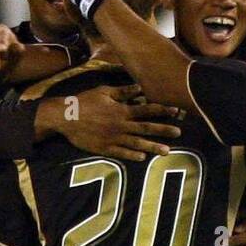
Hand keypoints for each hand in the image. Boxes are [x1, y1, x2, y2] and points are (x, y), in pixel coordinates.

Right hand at [49, 85, 181, 161]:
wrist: (66, 117)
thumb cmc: (85, 101)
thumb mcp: (104, 91)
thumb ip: (123, 92)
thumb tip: (140, 88)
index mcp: (122, 110)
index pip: (147, 110)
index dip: (163, 110)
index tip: (177, 112)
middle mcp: (121, 125)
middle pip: (146, 128)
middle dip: (164, 130)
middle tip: (179, 133)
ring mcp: (113, 138)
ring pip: (137, 143)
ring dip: (153, 147)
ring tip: (167, 151)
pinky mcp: (104, 148)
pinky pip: (121, 153)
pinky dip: (132, 155)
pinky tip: (143, 157)